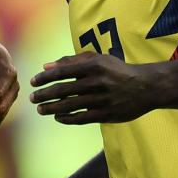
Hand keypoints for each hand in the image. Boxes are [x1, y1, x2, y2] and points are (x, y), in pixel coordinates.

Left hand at [29, 53, 155, 124]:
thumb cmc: (116, 70)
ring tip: (40, 110)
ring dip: (52, 108)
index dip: (45, 78)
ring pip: (71, 105)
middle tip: (31, 98)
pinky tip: (57, 117)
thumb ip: (71, 61)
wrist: (146, 86)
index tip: (32, 82)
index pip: (62, 71)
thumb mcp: (97, 59)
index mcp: (94, 65)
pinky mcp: (108, 114)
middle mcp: (97, 82)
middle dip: (44, 94)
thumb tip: (45, 66)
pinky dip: (68, 118)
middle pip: (64, 89)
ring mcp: (103, 99)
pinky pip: (83, 118)